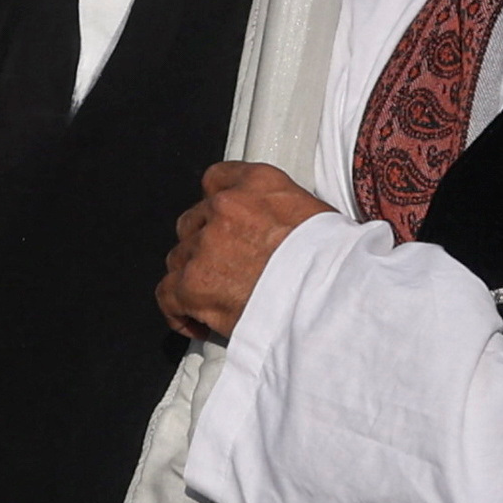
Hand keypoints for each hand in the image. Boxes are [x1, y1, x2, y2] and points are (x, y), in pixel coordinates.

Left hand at [159, 164, 333, 343]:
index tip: (222, 221)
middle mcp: (226, 207)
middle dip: (205, 245)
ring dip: (194, 278)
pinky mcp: (193, 284)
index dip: (217, 205)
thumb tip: (281, 234)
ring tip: (217, 300)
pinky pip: (167, 295)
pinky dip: (178, 311)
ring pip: (179, 258)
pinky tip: (196, 323)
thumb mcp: (317, 218)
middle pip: (194, 222)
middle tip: (225, 269)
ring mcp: (205, 245)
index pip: (218, 179)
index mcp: (258, 184)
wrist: (330, 297)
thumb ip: (283, 216)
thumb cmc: (335, 265)